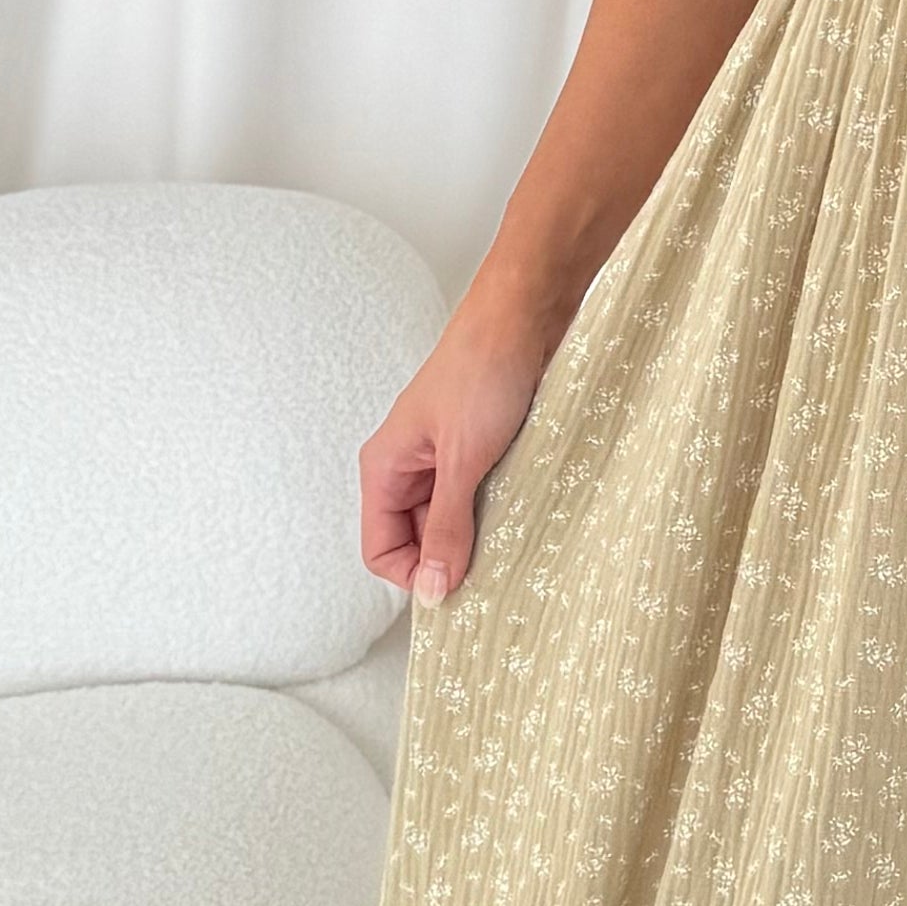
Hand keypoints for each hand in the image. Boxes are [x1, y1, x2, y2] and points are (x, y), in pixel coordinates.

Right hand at [360, 297, 558, 609]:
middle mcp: (409, 466)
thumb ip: (446, 528)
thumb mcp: (463, 460)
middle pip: (415, 540)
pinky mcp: (480, 449)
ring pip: (451, 521)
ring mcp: (445, 458)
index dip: (413, 575)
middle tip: (492, 566)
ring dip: (478, 534)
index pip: (380, 550)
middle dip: (449, 558)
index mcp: (385, 467)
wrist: (526, 315)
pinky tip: (522, 509)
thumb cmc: (484, 370)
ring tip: (509, 532)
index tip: (457, 588)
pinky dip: (498, 510)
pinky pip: (479, 498)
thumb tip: (431, 590)